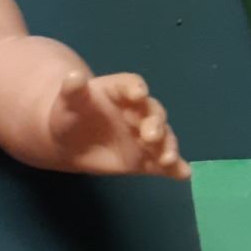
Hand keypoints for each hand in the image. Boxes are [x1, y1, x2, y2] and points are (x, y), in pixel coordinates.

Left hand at [48, 70, 189, 181]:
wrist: (68, 141)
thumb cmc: (69, 114)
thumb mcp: (67, 102)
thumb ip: (72, 90)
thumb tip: (73, 76)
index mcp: (120, 91)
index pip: (132, 86)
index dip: (135, 89)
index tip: (138, 94)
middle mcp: (139, 111)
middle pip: (153, 113)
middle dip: (155, 123)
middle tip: (150, 136)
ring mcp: (144, 135)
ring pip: (163, 138)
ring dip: (168, 147)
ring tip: (167, 159)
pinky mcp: (145, 158)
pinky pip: (162, 163)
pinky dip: (175, 168)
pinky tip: (183, 174)